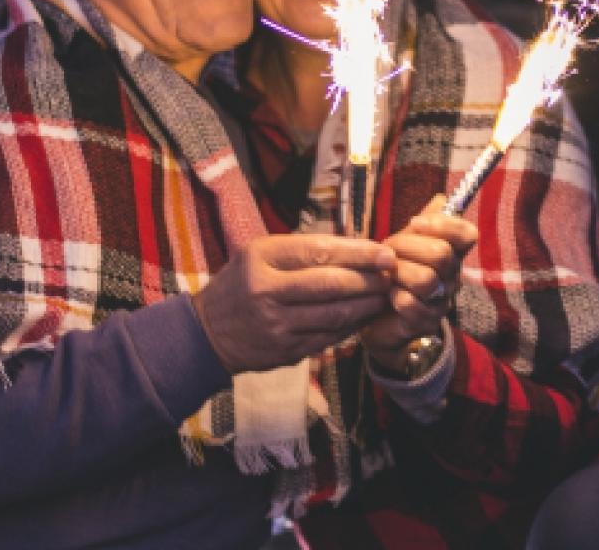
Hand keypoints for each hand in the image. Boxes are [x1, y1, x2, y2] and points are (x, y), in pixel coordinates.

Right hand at [193, 234, 395, 373]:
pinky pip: (329, 337)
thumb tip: (356, 248)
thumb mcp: (258, 255)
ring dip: (366, 304)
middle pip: (330, 283)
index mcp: (260, 258)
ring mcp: (275, 324)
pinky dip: (352, 326)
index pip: (318, 251)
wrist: (207, 333)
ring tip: (384, 294)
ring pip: (334, 314)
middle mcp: (266, 290)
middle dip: (368, 279)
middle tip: (391, 274)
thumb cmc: (241, 285)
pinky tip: (365, 316)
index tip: (385, 251)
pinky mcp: (285, 351)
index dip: (357, 252)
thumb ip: (300, 251)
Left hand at [360, 195, 477, 374]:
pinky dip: (394, 297)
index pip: (466, 234)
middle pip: (441, 254)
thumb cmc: (394, 274)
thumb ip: (424, 222)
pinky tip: (388, 296)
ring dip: (398, 274)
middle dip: (406, 247)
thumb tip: (441, 198)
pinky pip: (410, 304)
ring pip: (426, 280)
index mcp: (450, 253)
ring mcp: (441, 301)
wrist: (377, 315)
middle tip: (387, 251)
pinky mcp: (425, 323)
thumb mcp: (406, 243)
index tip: (414, 223)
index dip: (442, 225)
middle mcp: (452, 277)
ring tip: (387, 275)